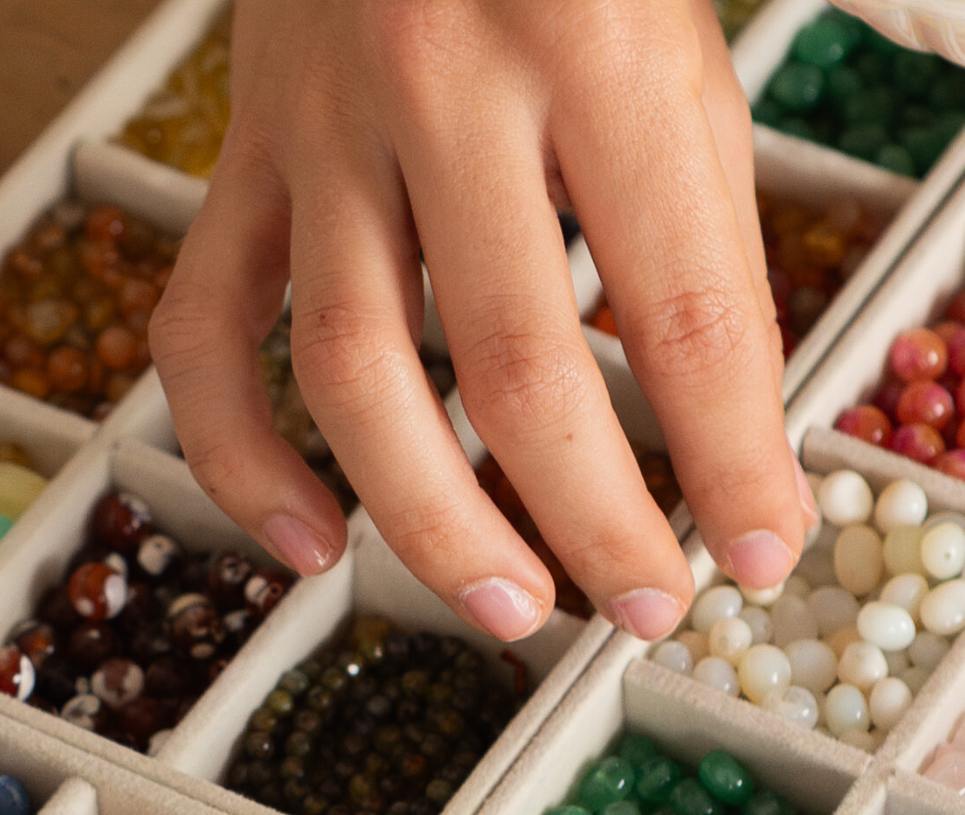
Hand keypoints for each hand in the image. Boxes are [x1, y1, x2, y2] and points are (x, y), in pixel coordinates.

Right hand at [150, 0, 812, 640]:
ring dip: (434, 522)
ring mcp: (320, 126)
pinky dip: (242, 457)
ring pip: (352, 372)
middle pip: (513, 367)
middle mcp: (442, 82)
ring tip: (513, 609)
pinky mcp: (240, 157)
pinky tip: (313, 546)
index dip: (729, 459)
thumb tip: (728, 446)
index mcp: (595, 41)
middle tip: (648, 608)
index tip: (759, 553)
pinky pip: (204, 330)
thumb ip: (698, 236)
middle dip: (595, 519)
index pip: (682, 307)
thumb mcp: (676, 55)